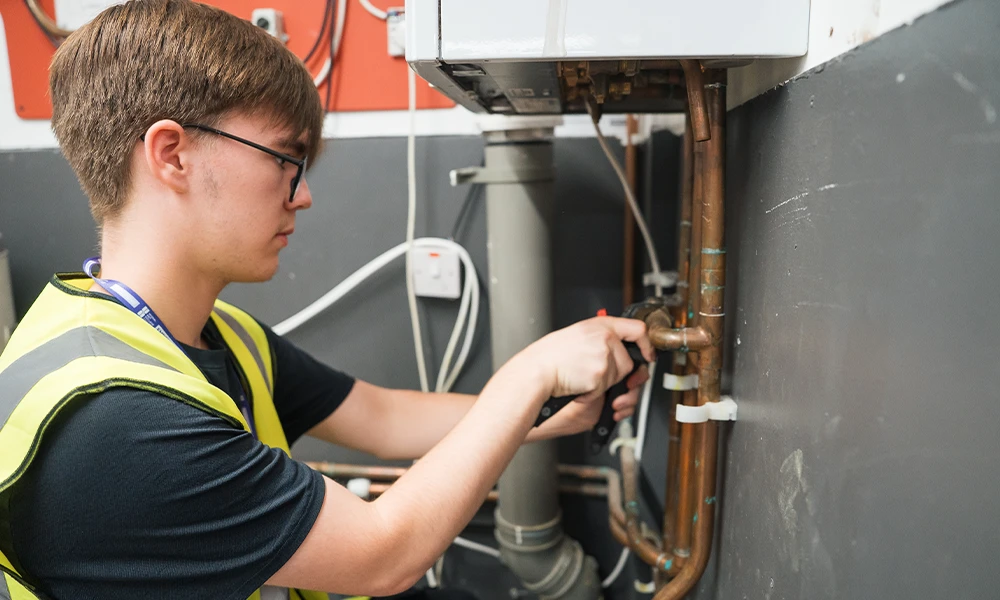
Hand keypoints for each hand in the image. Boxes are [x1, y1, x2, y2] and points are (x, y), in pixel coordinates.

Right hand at [518, 316, 654, 427]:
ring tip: (580, 375)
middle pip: (628, 362)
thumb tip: (623, 351)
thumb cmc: (550, 356)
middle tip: (594, 372)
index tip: (648, 355)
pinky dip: (593, 393)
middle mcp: (605, 338)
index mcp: (600, 324)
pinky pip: (605, 390)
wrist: (536, 371)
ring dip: (602, 384)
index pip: (637, 329)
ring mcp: (604, 357)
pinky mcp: (600, 376)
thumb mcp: (578, 335)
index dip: (647, 345)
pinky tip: (578, 384)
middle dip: (616, 373)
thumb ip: (601, 338)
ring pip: (618, 378)